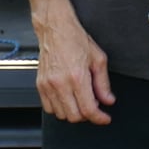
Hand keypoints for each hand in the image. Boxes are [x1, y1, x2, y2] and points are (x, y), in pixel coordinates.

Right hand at [35, 8, 113, 123]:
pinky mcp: (40, 85)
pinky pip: (49, 108)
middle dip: (87, 116)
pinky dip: (60, 109)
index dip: (99, 118)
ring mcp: (48, 85)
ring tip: (81, 100)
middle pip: (74, 116)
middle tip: (94, 107)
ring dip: (73, 113)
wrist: (56, 29)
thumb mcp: (98, 59)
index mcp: (77, 77)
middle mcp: (61, 83)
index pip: (88, 109)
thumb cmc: (76, 39)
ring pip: (61, 114)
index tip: (104, 118)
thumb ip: (103, 83)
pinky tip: (68, 99)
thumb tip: (108, 100)